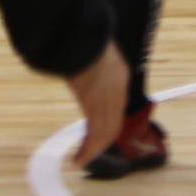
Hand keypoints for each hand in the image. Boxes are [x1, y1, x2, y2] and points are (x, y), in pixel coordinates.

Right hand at [66, 43, 131, 169]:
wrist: (85, 35)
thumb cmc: (84, 36)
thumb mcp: (93, 47)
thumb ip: (89, 58)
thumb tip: (75, 59)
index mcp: (120, 73)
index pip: (117, 105)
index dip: (108, 120)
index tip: (96, 129)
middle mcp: (119, 90)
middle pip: (114, 123)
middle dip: (103, 140)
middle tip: (91, 150)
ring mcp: (109, 100)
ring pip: (106, 133)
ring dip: (94, 149)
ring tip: (82, 160)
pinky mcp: (96, 108)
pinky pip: (95, 136)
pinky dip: (88, 151)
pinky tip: (79, 159)